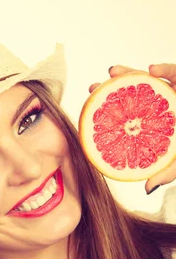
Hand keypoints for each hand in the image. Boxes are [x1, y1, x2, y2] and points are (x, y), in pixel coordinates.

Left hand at [88, 64, 175, 192]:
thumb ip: (165, 174)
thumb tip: (147, 189)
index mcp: (152, 123)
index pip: (127, 114)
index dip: (108, 110)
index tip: (91, 107)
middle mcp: (159, 106)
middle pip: (132, 94)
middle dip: (111, 89)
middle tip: (94, 88)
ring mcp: (171, 92)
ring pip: (148, 79)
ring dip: (130, 73)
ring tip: (113, 73)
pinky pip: (175, 72)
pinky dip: (165, 69)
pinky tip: (152, 70)